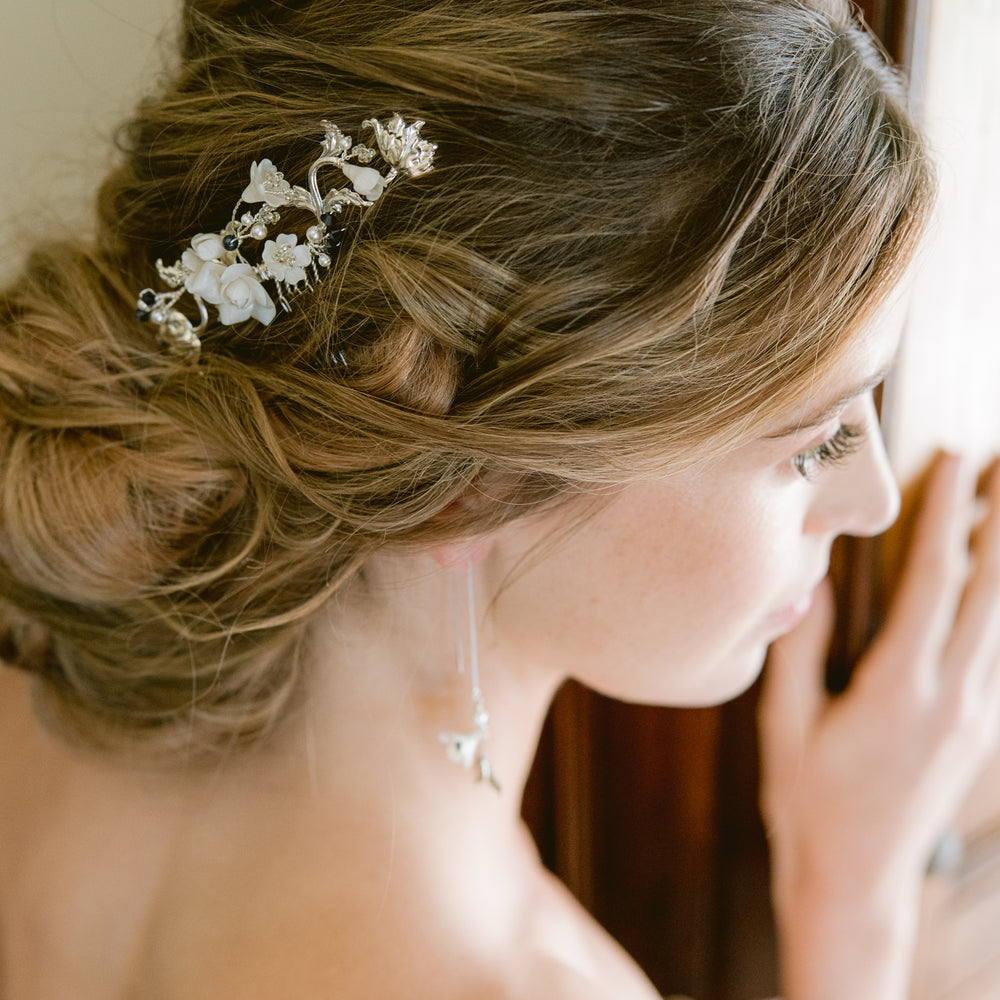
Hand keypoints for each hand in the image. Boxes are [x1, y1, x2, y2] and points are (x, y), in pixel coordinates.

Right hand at [758, 452, 999, 998]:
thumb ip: (800, 651)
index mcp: (898, 690)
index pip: (933, 582)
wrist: (855, 882)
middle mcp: (951, 698)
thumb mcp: (786, 726)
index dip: (947, 516)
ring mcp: (974, 717)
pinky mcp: (978, 733)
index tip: (957, 462)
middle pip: (992, 592)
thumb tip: (811, 582)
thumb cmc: (808, 804)